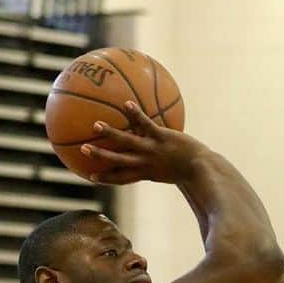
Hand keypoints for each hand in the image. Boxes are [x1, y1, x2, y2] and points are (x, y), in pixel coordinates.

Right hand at [80, 102, 204, 185]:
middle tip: (83, 150)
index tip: (90, 176)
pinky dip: (135, 115)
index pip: (120, 178)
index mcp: (143, 174)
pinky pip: (146, 124)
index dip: (105, 178)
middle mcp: (144, 163)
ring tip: (96, 125)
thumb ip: (153, 164)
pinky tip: (125, 103)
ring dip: (111, 134)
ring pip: (127, 142)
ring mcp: (152, 150)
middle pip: (118, 160)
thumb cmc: (183, 169)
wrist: (200, 167)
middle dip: (100, 156)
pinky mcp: (162, 137)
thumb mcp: (165, 171)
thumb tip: (145, 155)